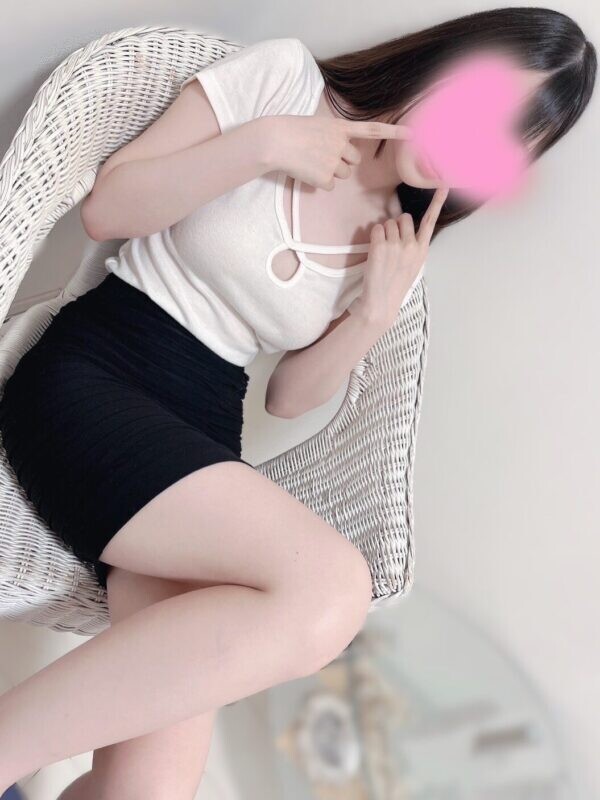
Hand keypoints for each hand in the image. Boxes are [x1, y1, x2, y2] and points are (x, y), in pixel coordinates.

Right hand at [262, 115, 412, 188]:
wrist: (275, 141)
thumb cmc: (291, 131)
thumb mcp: (317, 125)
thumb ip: (332, 137)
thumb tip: (337, 158)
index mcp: (339, 126)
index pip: (372, 130)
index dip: (393, 133)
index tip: (412, 134)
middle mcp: (341, 143)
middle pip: (354, 162)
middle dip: (342, 162)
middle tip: (321, 156)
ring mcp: (334, 161)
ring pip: (343, 175)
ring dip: (330, 172)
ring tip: (311, 162)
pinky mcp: (325, 177)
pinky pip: (329, 185)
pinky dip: (318, 182)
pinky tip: (306, 172)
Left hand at [349, 185, 449, 329]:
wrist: (381, 301)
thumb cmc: (396, 284)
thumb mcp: (413, 265)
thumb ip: (413, 246)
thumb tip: (405, 227)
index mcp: (422, 249)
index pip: (430, 221)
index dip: (437, 202)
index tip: (444, 185)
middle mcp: (412, 245)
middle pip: (404, 218)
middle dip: (397, 225)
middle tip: (392, 245)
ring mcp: (396, 245)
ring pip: (388, 223)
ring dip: (384, 233)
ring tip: (384, 252)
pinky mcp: (380, 246)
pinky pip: (376, 228)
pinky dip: (374, 236)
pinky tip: (376, 252)